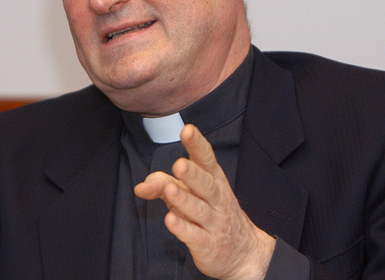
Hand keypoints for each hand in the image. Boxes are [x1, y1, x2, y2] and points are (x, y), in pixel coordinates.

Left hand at [134, 124, 275, 279]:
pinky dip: (183, 228)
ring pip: (199, 210)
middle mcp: (216, 200)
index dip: (197, 145)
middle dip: (192, 174)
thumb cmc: (212, 215)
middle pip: (205, 184)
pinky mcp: (209, 246)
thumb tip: (140, 185)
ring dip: (184, 200)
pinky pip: (195, 236)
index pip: (207, 159)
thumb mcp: (190, 194)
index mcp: (214, 181)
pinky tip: (170, 220)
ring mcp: (214, 223)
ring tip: (170, 191)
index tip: (188, 130)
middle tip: (179, 164)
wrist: (244, 253)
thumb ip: (163, 184)